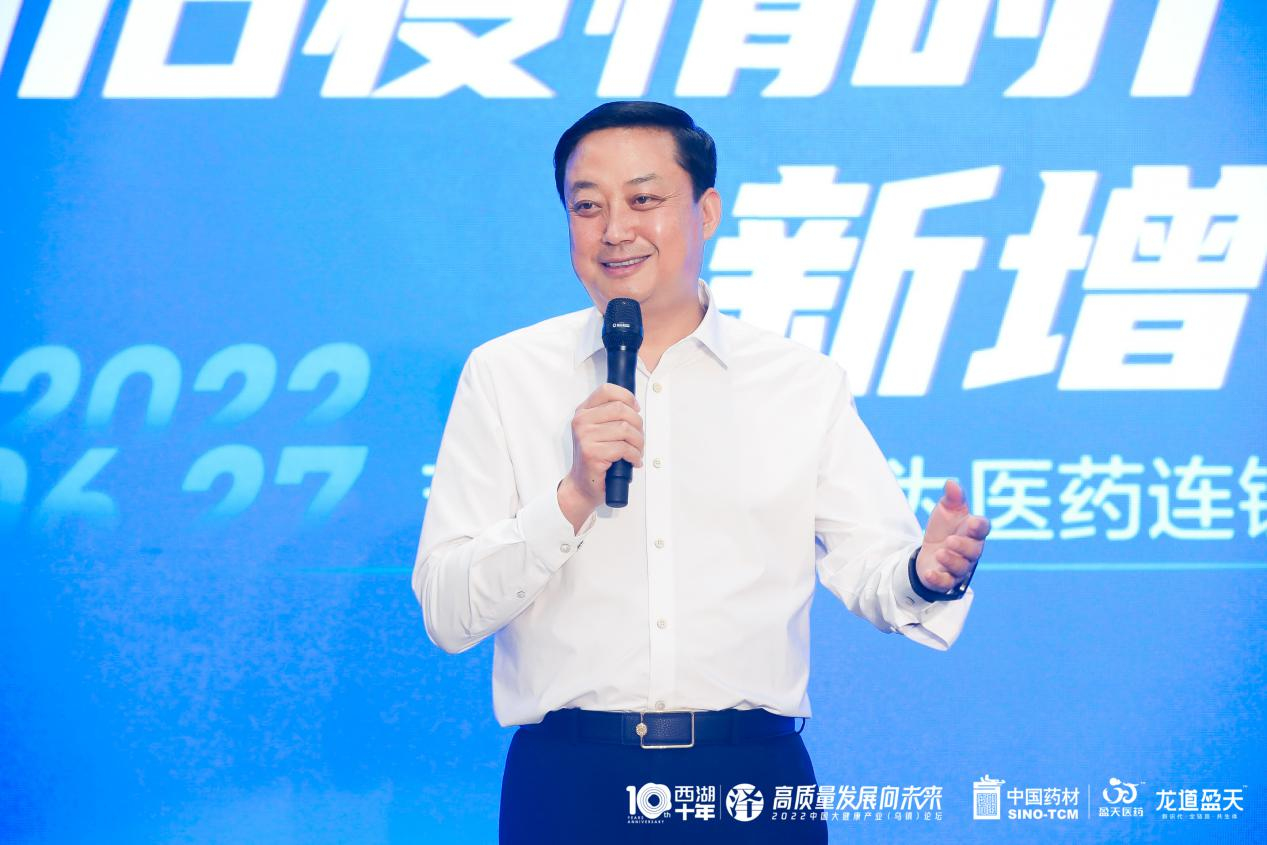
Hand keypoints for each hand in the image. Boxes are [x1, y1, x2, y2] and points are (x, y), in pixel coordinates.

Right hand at [557, 383, 642, 532]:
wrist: (582, 485)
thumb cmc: (595, 457)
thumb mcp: (599, 430)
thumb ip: (611, 415)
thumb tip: (634, 407)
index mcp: (583, 412)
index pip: (607, 390)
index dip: (627, 397)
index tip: (636, 409)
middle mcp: (581, 422)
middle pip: (621, 409)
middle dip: (637, 424)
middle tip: (638, 437)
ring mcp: (585, 437)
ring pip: (625, 429)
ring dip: (638, 442)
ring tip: (637, 451)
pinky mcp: (592, 453)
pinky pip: (624, 448)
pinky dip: (634, 456)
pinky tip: (633, 461)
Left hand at [915, 479, 989, 593]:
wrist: (929, 552)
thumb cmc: (944, 529)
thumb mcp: (946, 511)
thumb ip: (952, 498)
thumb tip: (951, 483)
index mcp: (972, 532)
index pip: (982, 529)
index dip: (979, 526)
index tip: (971, 521)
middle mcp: (970, 551)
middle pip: (973, 551)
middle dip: (963, 546)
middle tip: (951, 540)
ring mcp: (959, 567)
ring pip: (961, 568)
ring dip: (952, 561)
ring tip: (940, 552)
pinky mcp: (946, 580)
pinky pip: (945, 583)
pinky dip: (939, 579)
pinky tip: (930, 573)